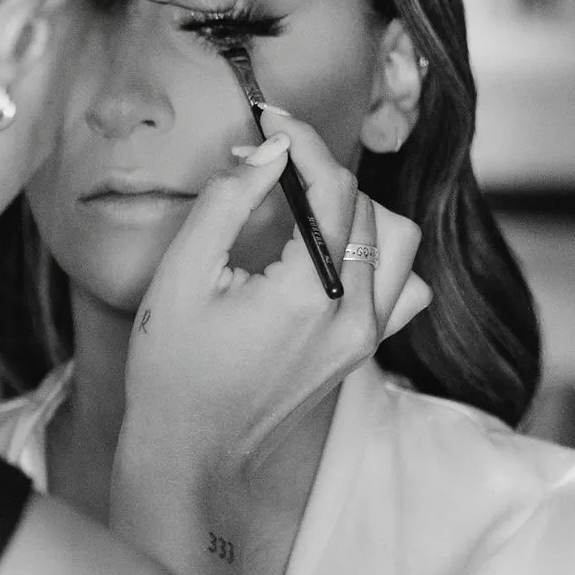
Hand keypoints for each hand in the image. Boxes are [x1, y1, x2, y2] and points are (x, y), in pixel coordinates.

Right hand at [120, 108, 424, 490]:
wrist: (189, 454)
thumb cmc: (172, 371)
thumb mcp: (181, 275)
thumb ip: (229, 200)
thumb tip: (271, 149)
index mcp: (310, 295)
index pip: (336, 189)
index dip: (304, 141)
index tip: (271, 120)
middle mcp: (353, 317)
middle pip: (373, 210)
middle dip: (325, 175)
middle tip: (272, 166)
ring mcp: (365, 339)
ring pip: (401, 245)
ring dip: (359, 213)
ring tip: (305, 209)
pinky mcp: (362, 354)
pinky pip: (403, 289)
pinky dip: (377, 259)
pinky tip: (331, 256)